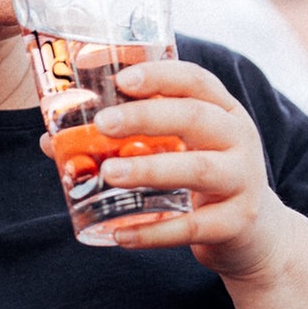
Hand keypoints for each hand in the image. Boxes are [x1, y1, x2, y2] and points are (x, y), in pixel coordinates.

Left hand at [85, 60, 297, 279]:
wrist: (255, 235)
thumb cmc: (201, 179)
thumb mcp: (179, 149)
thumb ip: (128, 139)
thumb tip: (52, 140)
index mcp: (223, 110)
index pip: (195, 79)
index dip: (158, 74)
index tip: (119, 77)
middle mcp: (239, 138)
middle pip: (196, 117)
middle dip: (147, 116)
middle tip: (102, 124)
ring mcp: (243, 181)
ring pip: (198, 169)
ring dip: (149, 169)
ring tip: (108, 173)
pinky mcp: (238, 223)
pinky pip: (194, 227)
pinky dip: (155, 233)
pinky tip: (121, 235)